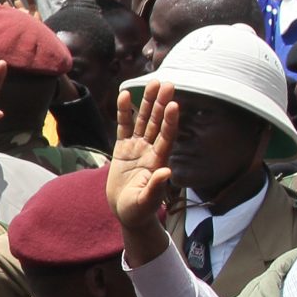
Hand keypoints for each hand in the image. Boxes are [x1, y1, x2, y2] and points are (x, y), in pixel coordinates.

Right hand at [106, 80, 180, 254]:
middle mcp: (150, 151)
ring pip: (143, 121)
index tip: (173, 105)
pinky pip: (123, 127)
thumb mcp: (146, 202)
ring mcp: (137, 148)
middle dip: (160, 104)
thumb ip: (156, 187)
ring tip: (152, 83)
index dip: (170, 122)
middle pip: (157, 123)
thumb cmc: (138, 210)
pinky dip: (124, 112)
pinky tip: (124, 96)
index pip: (166, 137)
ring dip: (147, 103)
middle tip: (166, 84)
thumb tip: (166, 170)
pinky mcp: (123, 149)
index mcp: (158, 162)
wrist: (127, 213)